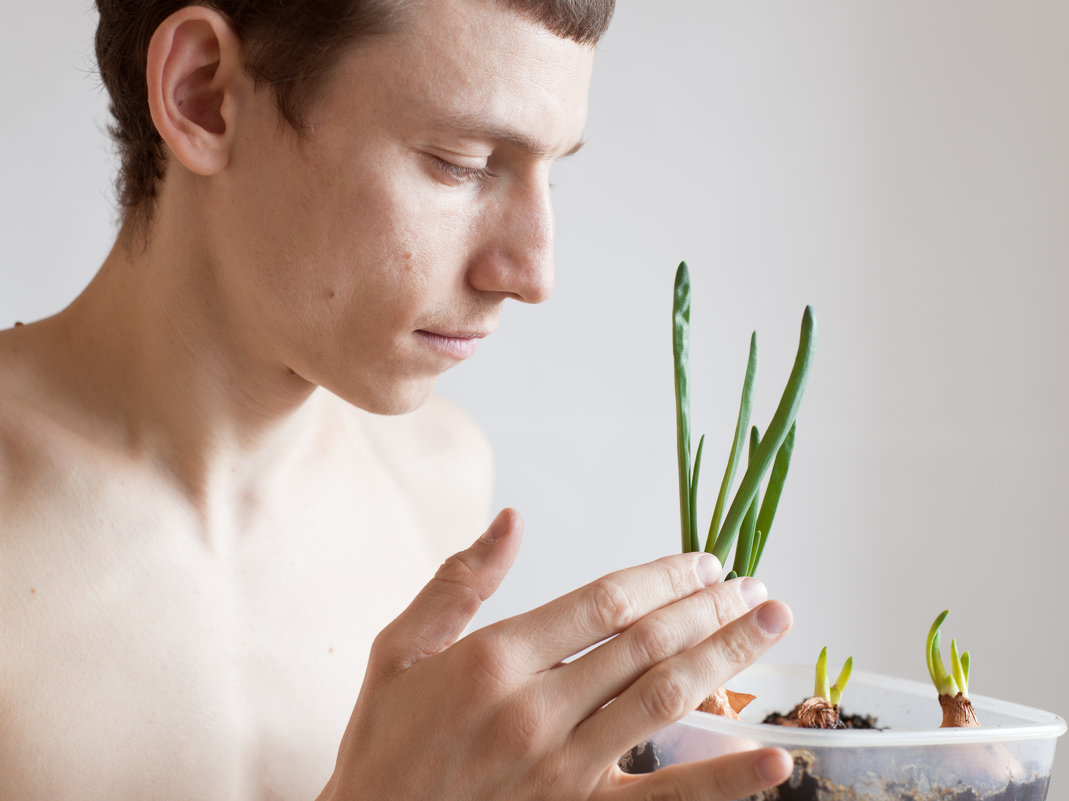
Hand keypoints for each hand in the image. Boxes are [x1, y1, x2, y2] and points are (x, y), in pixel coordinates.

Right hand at [319, 508, 793, 800]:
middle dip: (708, 608)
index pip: (603, 602)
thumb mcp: (399, 649)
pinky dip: (723, 780)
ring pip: (663, 701)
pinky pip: (663, 799)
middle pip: (645, 644)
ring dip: (726, 657)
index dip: (662, 576)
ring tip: (772, 625)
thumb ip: (459, 582)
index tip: (703, 561)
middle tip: (754, 586)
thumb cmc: (385, 740)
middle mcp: (536, 710)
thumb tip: (511, 521)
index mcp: (494, 659)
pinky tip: (773, 760)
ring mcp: (562, 770)